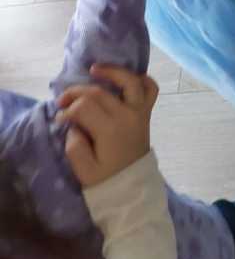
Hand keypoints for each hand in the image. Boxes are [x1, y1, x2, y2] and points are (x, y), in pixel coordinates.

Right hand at [56, 65, 158, 187]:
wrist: (132, 189)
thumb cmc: (106, 180)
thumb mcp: (83, 170)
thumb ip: (74, 145)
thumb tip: (73, 125)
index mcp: (110, 130)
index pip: (84, 107)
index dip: (67, 110)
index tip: (59, 119)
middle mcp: (127, 116)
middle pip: (100, 92)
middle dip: (77, 92)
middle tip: (63, 100)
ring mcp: (140, 112)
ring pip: (130, 81)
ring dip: (112, 71)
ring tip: (94, 69)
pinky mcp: (146, 113)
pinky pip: (151, 89)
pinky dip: (142, 79)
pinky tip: (125, 78)